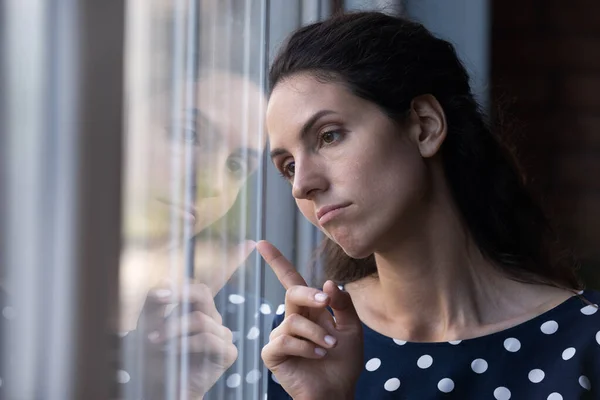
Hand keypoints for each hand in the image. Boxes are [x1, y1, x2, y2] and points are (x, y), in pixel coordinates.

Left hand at [137, 240, 255, 398]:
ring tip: (158, 343)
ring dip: (173, 330)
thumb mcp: (148, 322)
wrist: (159, 386)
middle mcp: (214, 317)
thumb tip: (167, 284)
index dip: (235, 259)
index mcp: (200, 307)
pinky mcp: (227, 353)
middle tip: (159, 306)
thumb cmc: (154, 355)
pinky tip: (174, 353)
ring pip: (200, 318)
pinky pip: (208, 338)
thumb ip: (155, 299)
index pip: (215, 279)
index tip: (250, 242)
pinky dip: (186, 344)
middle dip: (178, 298)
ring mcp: (223, 335)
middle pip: (202, 292)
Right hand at [258, 240, 362, 399]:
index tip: (261, 243)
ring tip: (329, 348)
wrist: (338, 393)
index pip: (290, 281)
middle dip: (308, 294)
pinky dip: (305, 347)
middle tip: (324, 302)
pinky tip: (317, 356)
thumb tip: (327, 283)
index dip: (277, 261)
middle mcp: (292, 319)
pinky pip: (284, 340)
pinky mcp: (273, 354)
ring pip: (294, 320)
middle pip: (292, 292)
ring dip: (317, 334)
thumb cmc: (343, 363)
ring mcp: (280, 336)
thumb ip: (343, 305)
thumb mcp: (352, 329)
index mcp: (309, 310)